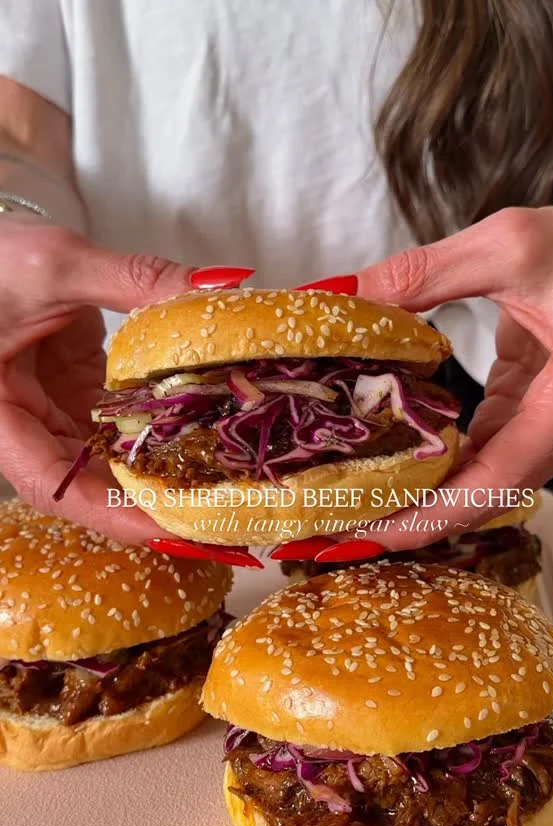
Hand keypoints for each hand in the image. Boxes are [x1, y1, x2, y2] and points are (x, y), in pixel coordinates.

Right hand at [0, 217, 193, 541]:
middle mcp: (22, 429)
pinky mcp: (76, 394)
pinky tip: (208, 439)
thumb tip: (214, 288)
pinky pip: (120, 426)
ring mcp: (52, 413)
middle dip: (149, 507)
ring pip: (109, 461)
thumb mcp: (54, 264)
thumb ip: (133, 278)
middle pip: (86, 486)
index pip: (51, 485)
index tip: (168, 527)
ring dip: (161, 474)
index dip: (110, 513)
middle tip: (216, 521)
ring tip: (222, 488)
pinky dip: (161, 433)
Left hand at [354, 199, 552, 545]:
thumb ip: (424, 272)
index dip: (430, 515)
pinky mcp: (540, 422)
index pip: (497, 480)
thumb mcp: (507, 244)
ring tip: (351, 509)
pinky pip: (485, 459)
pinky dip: (439, 468)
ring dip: (420, 498)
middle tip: (338, 532)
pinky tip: (388, 471)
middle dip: (411, 518)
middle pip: (485, 496)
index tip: (372, 534)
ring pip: (482, 484)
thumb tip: (347, 294)